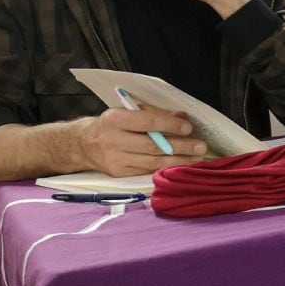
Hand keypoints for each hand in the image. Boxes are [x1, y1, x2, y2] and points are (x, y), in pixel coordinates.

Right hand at [75, 104, 207, 176]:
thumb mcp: (128, 111)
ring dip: (178, 160)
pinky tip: (181, 166)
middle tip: (201, 146)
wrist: (84, 145)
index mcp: (115, 119)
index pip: (147, 122)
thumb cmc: (113, 124)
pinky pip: (146, 171)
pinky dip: (165, 168)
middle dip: (180, 146)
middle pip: (152, 145)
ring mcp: (116, 160)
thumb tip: (182, 117)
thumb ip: (155, 113)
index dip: (169, 125)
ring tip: (197, 158)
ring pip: (151, 162)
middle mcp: (113, 140)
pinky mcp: (119, 174)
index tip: (189, 127)